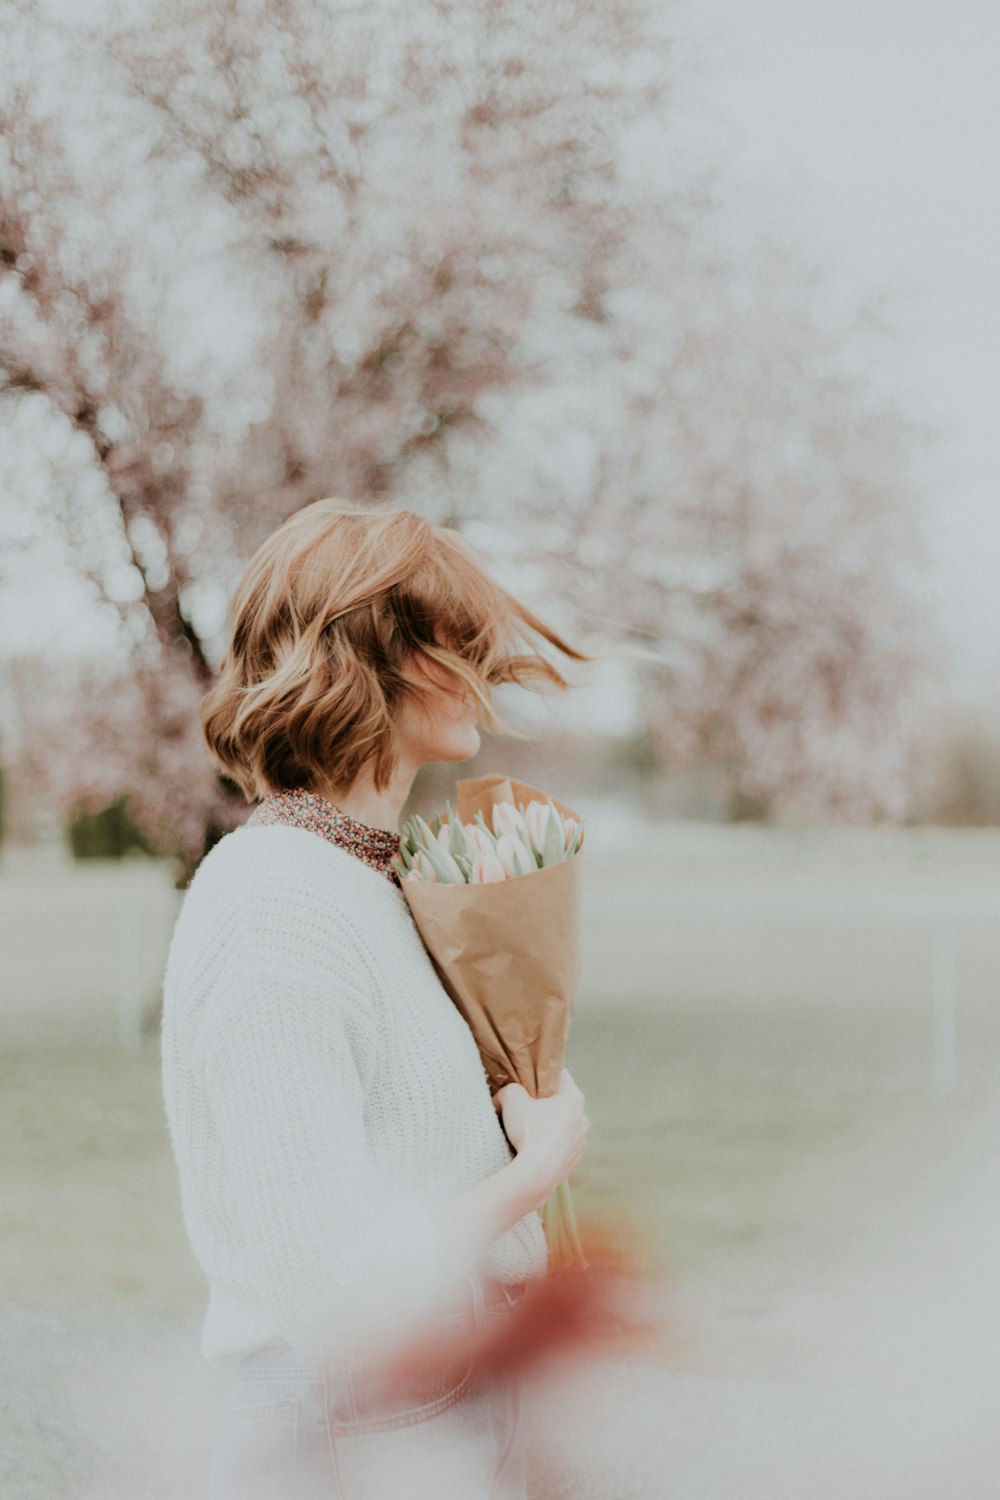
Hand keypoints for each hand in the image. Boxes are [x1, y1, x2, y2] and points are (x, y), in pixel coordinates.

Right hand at [493, 1068, 588, 1202]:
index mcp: (574, 1098)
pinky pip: (560, 1145)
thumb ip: (509, 1088)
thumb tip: (502, 1095)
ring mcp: (580, 1141)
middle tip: (524, 1106)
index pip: (559, 1076)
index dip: (541, 1075)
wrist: (536, 1174)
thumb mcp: (512, 1098)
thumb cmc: (529, 1132)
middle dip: (543, 1102)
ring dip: (547, 1125)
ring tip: (527, 1130)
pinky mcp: (574, 1160)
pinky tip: (533, 1148)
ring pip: (561, 1125)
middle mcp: (582, 1118)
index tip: (527, 1080)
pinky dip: (549, 1144)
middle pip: (560, 1102)